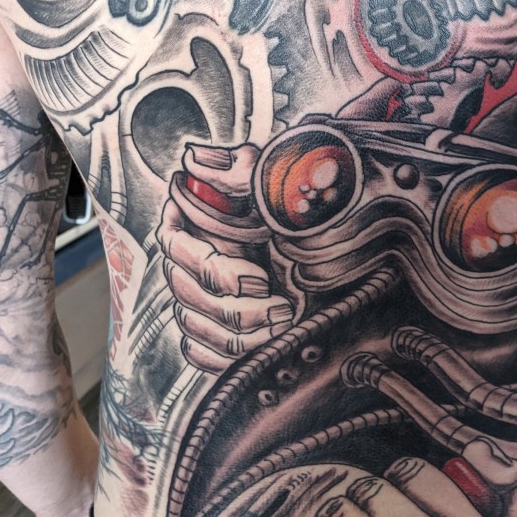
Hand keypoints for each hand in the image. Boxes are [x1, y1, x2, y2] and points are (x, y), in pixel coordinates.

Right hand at [157, 143, 292, 371]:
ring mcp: (202, 291)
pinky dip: (224, 356)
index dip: (213, 269)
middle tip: (281, 308)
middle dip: (235, 310)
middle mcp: (193, 255)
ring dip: (237, 336)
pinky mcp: (214, 323)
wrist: (340, 234)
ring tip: (281, 324)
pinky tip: (259, 347)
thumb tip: (194, 159)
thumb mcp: (279, 180)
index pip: (176, 247)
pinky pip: (198, 350)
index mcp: (197, 217)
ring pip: (193, 325)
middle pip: (185, 294)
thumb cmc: (306, 200)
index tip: (259, 278)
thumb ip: (240, 169)